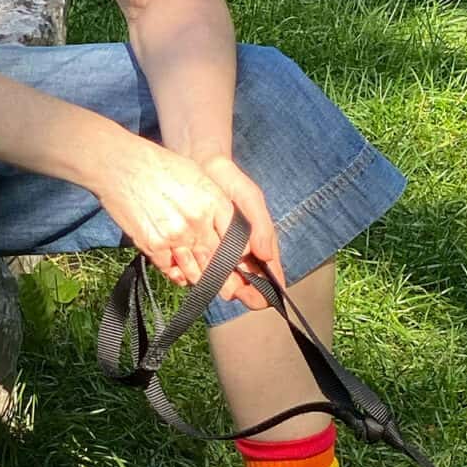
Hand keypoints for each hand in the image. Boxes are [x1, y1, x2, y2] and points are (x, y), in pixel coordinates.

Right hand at [93, 131, 246, 292]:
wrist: (120, 165)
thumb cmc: (159, 166)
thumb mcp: (197, 177)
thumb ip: (215, 205)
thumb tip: (226, 230)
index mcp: (213, 201)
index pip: (237, 241)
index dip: (237, 255)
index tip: (234, 260)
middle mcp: (198, 221)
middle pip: (218, 259)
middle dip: (221, 273)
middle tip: (225, 284)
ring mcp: (176, 235)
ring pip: (197, 270)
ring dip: (199, 276)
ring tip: (200, 277)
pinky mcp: (154, 245)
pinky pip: (172, 270)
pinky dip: (177, 274)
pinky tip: (179, 272)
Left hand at [186, 151, 283, 311]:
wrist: (199, 168)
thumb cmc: (230, 183)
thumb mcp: (251, 199)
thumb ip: (261, 226)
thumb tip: (266, 256)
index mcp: (259, 244)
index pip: (270, 274)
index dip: (270, 290)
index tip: (266, 298)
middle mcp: (242, 254)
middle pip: (248, 284)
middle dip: (246, 293)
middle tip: (239, 293)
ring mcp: (221, 254)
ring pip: (225, 282)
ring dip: (224, 288)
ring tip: (221, 287)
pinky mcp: (199, 252)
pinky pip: (202, 271)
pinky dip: (200, 277)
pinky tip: (196, 277)